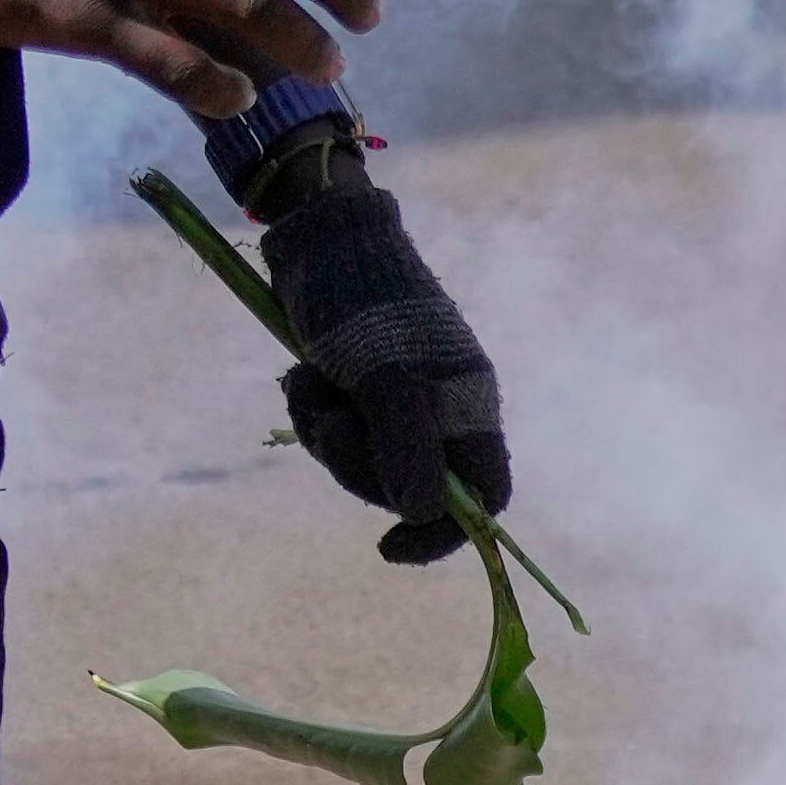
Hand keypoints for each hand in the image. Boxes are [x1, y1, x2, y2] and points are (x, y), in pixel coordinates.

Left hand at [256, 167, 509, 562]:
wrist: (322, 239)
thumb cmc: (363, 301)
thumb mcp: (385, 378)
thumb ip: (407, 446)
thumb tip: (422, 514)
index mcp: (467, 405)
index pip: (482, 494)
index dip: (445, 532)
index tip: (387, 545)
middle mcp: (441, 408)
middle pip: (411, 487)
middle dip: (358, 466)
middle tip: (331, 423)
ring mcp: (400, 400)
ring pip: (366, 461)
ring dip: (327, 434)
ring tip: (310, 385)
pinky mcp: (361, 388)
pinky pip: (339, 430)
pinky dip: (315, 410)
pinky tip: (303, 376)